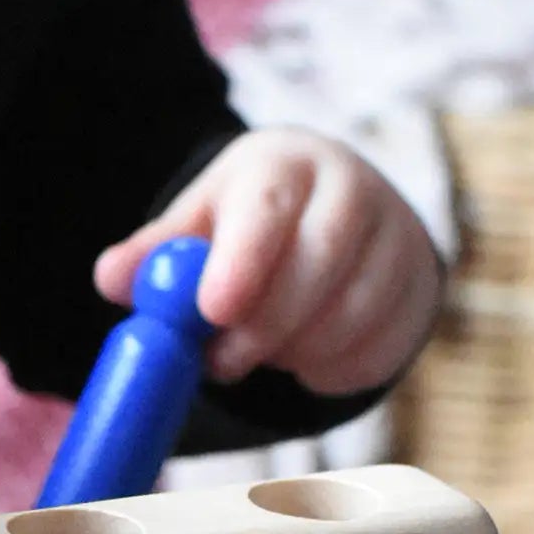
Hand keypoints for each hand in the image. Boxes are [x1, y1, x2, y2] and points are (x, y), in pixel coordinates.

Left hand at [94, 129, 441, 394]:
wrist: (333, 217)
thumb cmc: (250, 224)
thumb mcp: (199, 224)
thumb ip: (155, 254)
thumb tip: (112, 278)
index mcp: (286, 163)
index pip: (270, 206)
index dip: (241, 262)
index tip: (211, 312)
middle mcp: (353, 188)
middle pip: (320, 260)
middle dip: (265, 324)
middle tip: (220, 363)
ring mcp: (398, 236)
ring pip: (354, 312)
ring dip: (295, 350)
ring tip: (259, 350)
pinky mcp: (421, 289)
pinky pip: (379, 349)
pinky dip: (331, 370)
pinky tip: (300, 358)